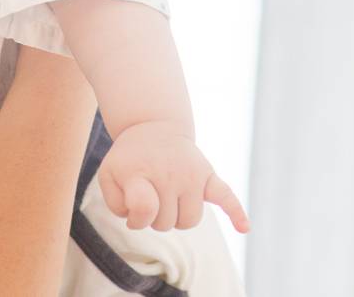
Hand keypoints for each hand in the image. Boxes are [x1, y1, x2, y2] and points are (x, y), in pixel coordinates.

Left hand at [96, 120, 249, 233]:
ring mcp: (193, 174)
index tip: (129, 204)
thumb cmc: (130, 158)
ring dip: (177, 217)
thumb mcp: (109, 175)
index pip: (144, 211)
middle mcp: (170, 173)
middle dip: (154, 218)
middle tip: (149, 196)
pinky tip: (244, 228)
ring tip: (167, 199)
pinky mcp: (209, 175)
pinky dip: (236, 212)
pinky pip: (226, 196)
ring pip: (189, 220)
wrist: (152, 126)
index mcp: (143, 172)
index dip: (135, 217)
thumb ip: (117, 203)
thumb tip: (142, 219)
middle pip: (166, 224)